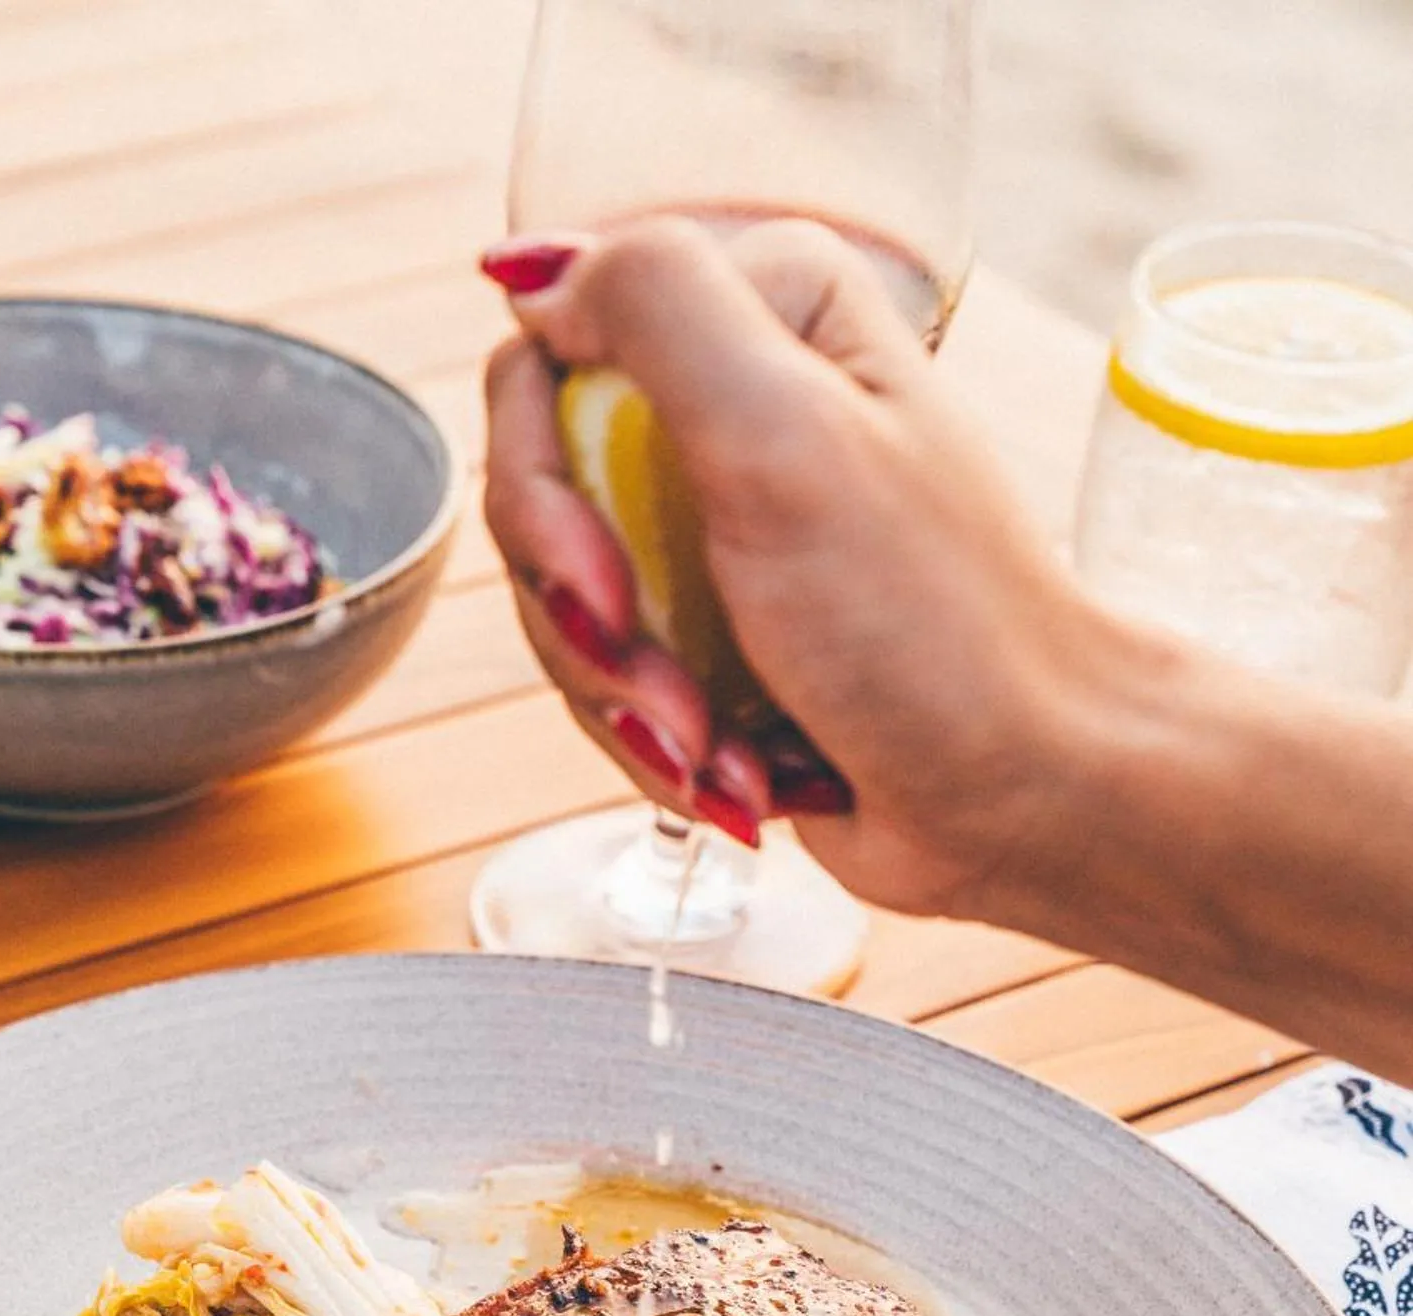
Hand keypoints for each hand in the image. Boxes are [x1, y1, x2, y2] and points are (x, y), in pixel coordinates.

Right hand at [482, 217, 1127, 917]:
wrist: (1024, 797)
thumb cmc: (934, 628)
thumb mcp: (788, 436)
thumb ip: (657, 307)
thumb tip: (536, 273)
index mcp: (765, 316)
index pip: (548, 355)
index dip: (542, 485)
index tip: (604, 584)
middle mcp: (740, 408)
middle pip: (543, 494)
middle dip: (590, 624)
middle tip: (672, 696)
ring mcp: (724, 531)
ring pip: (568, 607)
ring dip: (631, 705)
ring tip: (720, 748)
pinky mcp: (721, 638)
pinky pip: (614, 685)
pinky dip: (664, 747)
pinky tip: (742, 774)